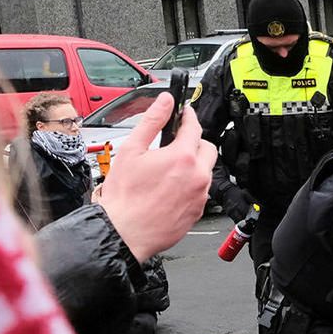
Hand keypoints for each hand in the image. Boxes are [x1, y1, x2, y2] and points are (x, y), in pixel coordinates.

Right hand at [99, 92, 215, 261]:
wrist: (126, 231)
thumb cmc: (125, 196)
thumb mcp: (132, 150)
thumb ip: (152, 121)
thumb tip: (164, 102)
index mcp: (182, 158)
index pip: (194, 127)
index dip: (188, 116)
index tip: (185, 113)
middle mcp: (197, 176)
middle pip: (207, 148)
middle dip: (194, 141)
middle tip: (177, 142)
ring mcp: (200, 195)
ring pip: (206, 171)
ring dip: (193, 164)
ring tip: (169, 168)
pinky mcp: (199, 210)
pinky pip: (201, 190)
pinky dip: (191, 183)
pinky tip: (171, 187)